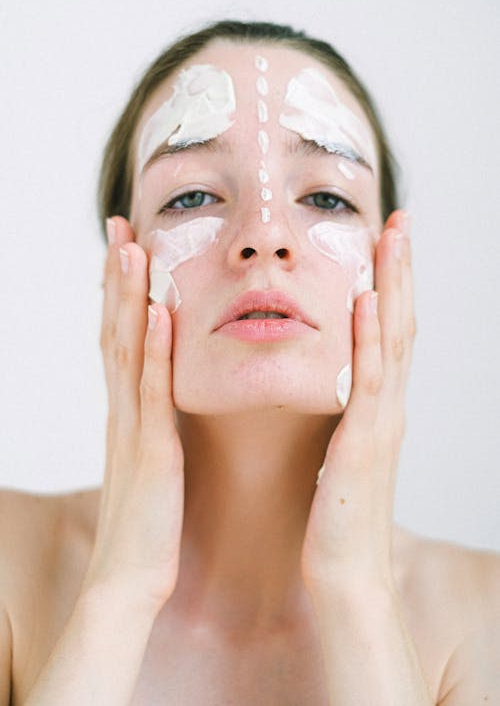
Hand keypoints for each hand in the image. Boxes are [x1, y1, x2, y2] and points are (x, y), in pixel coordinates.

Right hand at [81, 217, 183, 612]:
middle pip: (117, 330)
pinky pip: (152, 394)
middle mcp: (123, 411)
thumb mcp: (151, 462)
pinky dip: (154, 351)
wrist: (130, 581)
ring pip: (128, 350)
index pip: (122, 339)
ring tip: (132, 247)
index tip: (127, 246)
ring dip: (128, 297)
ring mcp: (133, 428)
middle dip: (117, 276)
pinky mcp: (152, 453)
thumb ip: (156, 426)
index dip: (120, 291)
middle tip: (119, 225)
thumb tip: (169, 398)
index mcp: (128, 412)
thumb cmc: (147, 524)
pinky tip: (159, 314)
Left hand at [300, 209, 414, 592]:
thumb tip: (324, 387)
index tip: (383, 242)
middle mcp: (387, 407)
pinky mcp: (364, 443)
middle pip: (400, 324)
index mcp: (377, 408)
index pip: (388, 334)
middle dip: (400, 270)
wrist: (344, 576)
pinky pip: (369, 381)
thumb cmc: (333, 517)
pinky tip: (369, 300)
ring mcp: (381, 422)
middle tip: (398, 221)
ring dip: (393, 286)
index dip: (390, 285)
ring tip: (392, 238)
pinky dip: (372, 338)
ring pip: (393, 341)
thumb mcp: (337, 453)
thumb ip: (337, 418)